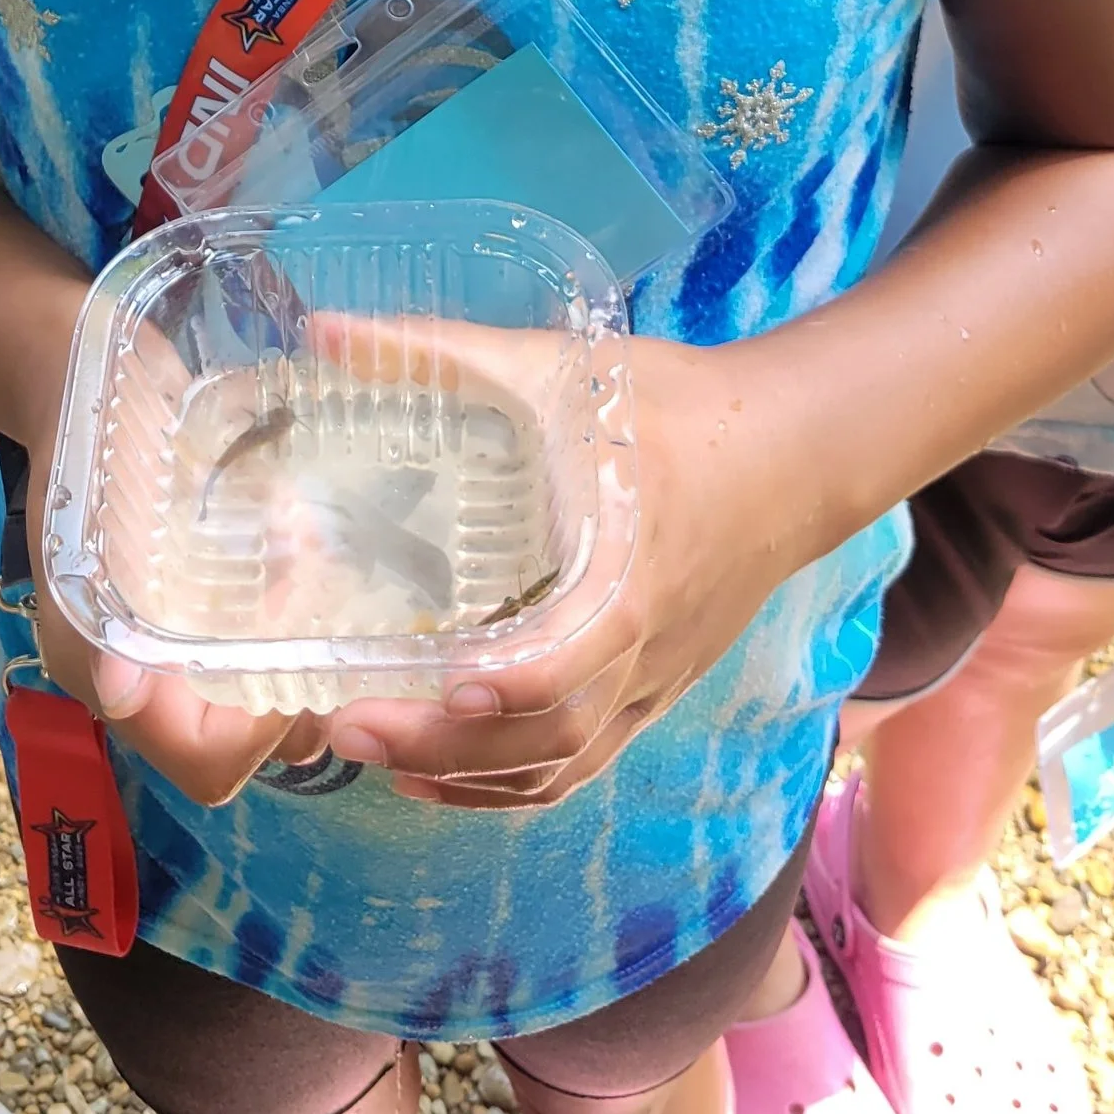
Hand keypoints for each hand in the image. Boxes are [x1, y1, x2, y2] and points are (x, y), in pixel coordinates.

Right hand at [23, 304, 332, 807]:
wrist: (91, 376)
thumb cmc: (82, 459)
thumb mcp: (76, 540)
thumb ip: (87, 626)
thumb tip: (117, 696)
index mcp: (121, 681)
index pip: (208, 765)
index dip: (257, 740)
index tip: (296, 670)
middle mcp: (164, 672)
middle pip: (252, 736)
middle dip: (303, 697)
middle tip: (340, 635)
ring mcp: (197, 628)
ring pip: (275, 684)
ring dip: (312, 650)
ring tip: (332, 585)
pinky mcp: (226, 583)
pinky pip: (279, 624)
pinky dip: (308, 601)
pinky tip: (320, 547)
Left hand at [317, 334, 795, 812]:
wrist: (792, 449)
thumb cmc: (674, 409)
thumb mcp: (561, 370)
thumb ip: (442, 352)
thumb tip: (322, 330)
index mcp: (632, 573)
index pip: (571, 660)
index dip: (505, 685)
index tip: (439, 684)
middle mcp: (645, 648)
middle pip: (552, 735)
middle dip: (447, 748)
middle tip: (349, 726)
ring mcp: (652, 681)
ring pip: (564, 764)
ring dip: (468, 779)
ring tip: (375, 756)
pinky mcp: (651, 692)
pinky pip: (581, 761)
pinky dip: (508, 783)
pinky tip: (439, 772)